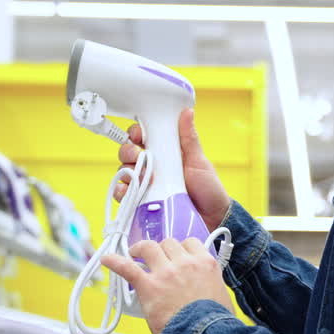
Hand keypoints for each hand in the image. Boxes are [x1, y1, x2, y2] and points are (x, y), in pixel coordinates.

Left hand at [101, 237, 233, 333]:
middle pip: (168, 243)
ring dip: (140, 249)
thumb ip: (210, 284)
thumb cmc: (215, 322)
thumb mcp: (220, 295)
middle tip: (156, 260)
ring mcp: (166, 273)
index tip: (175, 254)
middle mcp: (185, 263)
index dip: (180, 248)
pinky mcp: (149, 286)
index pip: (190, 243)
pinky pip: (128, 268)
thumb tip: (206, 289)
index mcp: (205, 264)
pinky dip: (115, 262)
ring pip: (149, 247)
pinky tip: (107, 259)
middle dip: (161, 250)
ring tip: (134, 253)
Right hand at [116, 108, 230, 229]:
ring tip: (143, 177)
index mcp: (165, 154)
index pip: (143, 138)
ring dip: (127, 171)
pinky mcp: (140, 204)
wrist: (212, 220)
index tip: (139, 133)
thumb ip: (189, 139)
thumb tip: (187, 113)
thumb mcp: (199, 162)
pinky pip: (123, 195)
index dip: (136, 133)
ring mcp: (145, 186)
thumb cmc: (208, 190)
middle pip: (128, 153)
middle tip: (138, 155)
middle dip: (128, 150)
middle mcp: (152, 168)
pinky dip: (122, 191)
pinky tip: (130, 191)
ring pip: (123, 172)